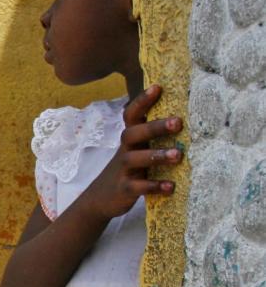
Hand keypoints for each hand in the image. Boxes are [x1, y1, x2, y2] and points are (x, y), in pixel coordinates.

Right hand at [81, 85, 183, 220]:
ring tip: (178, 155)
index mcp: (130, 140)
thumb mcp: (136, 151)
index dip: (142, 101)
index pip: (131, 115)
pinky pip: (138, 187)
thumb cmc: (128, 171)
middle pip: (133, 133)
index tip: (158, 87)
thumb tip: (186, 119)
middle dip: (155, 127)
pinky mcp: (124, 189)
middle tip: (178, 122)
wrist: (100, 200)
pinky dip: (154, 186)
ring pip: (135, 159)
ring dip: (157, 156)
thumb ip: (152, 138)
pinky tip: (170, 186)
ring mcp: (123, 170)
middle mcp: (125, 151)